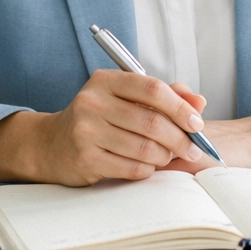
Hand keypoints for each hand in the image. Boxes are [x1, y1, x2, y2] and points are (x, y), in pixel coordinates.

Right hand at [0, 71, 209, 185]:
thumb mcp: (126, 98)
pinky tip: (147, 166)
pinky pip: (131, 168)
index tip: (197, 123)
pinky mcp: (84, 159)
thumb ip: (164, 96)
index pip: (152, 88)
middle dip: (179, 138)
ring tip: (167, 156)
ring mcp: (85, 131)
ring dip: (164, 156)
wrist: (51, 145)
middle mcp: (92, 102)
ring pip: (144, 148)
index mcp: (106, 80)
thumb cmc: (99, 118)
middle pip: (151, 121)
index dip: (180, 107)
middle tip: (191, 148)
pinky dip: (147, 169)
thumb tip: (199, 102)